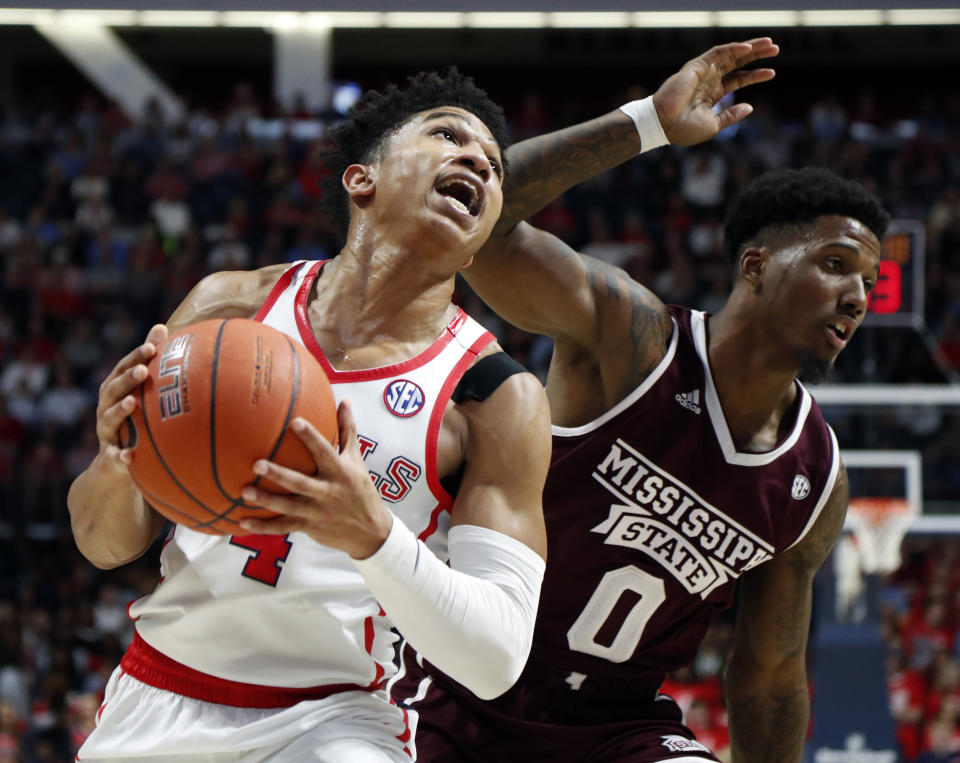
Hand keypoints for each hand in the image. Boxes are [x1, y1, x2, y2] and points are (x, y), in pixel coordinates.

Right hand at [94, 323, 167, 469]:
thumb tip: (162, 327)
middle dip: (127, 379)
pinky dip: (120, 456)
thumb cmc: (132, 418)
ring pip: (109, 419)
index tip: (152, 347)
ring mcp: (105, 432)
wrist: (113, 464)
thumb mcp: (138, 391)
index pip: (123, 369)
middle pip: (113, 390)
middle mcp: (105, 408)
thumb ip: (148, 362)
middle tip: (144, 370)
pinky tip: (129, 456)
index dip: (135, 357)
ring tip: (132, 403)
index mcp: (114, 391)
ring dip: (119, 410)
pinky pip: (112, 457)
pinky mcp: (108, 456)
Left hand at [239, 400, 393, 559]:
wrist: (370, 531)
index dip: (311, 437)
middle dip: (279, 475)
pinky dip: (263, 527)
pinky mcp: (309, 526)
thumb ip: (348, 431)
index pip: (325, 452)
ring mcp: (317, 511)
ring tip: (244, 492)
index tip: (295, 421)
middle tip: (256, 464)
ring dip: (266, 500)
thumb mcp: (357, 460)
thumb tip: (344, 401)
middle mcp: (328, 491)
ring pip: (288, 506)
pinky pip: (283, 527)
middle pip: (300, 483)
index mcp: (340, 472)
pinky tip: (242, 522)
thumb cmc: (361, 489)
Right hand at [653, 37, 778, 145]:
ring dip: (750, 47)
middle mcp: (710, 80)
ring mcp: (703, 71)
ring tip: (769, 44)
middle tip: (776, 49)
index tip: (772, 73)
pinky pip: (718, 53)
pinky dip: (733, 49)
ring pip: (731, 54)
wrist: (664, 125)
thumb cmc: (684, 129)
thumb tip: (750, 107)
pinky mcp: (697, 66)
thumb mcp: (713, 125)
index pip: (738, 79)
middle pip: (738, 62)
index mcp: (713, 94)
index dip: (755, 75)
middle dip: (757, 55)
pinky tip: (748, 48)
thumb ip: (731, 116)